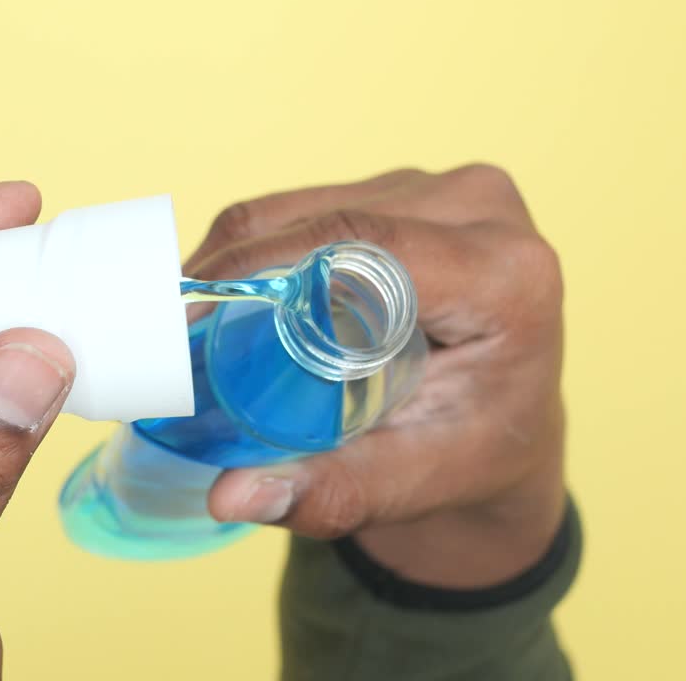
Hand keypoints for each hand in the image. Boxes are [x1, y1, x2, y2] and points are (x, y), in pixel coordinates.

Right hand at [191, 166, 565, 587]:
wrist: (510, 434)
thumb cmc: (477, 458)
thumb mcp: (417, 481)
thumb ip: (335, 492)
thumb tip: (231, 495)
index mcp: (506, 275)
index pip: (367, 247)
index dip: (268, 265)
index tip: (192, 312)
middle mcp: (484, 212)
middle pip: (331, 220)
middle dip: (240, 267)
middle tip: (175, 328)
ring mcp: (450, 193)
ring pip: (314, 202)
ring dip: (246, 253)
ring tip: (196, 316)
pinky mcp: (415, 191)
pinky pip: (319, 202)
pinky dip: (266, 245)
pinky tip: (232, 294)